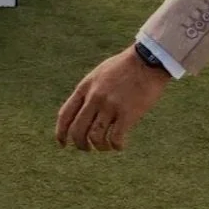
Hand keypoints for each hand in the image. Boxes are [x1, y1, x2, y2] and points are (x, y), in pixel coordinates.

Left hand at [56, 46, 170, 152]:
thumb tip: (83, 110)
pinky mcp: (127, 113)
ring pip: (95, 137)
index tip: (62, 144)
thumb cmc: (126, 67)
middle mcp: (94, 97)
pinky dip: (116, 146)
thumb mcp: (100, 74)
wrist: (148, 60)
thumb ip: (90, 91)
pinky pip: (116, 138)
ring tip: (107, 146)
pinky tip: (120, 145)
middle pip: (77, 131)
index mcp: (85, 87)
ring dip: (100, 147)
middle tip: (87, 148)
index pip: (65, 115)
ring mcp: (110, 106)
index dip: (60, 133)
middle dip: (80, 145)